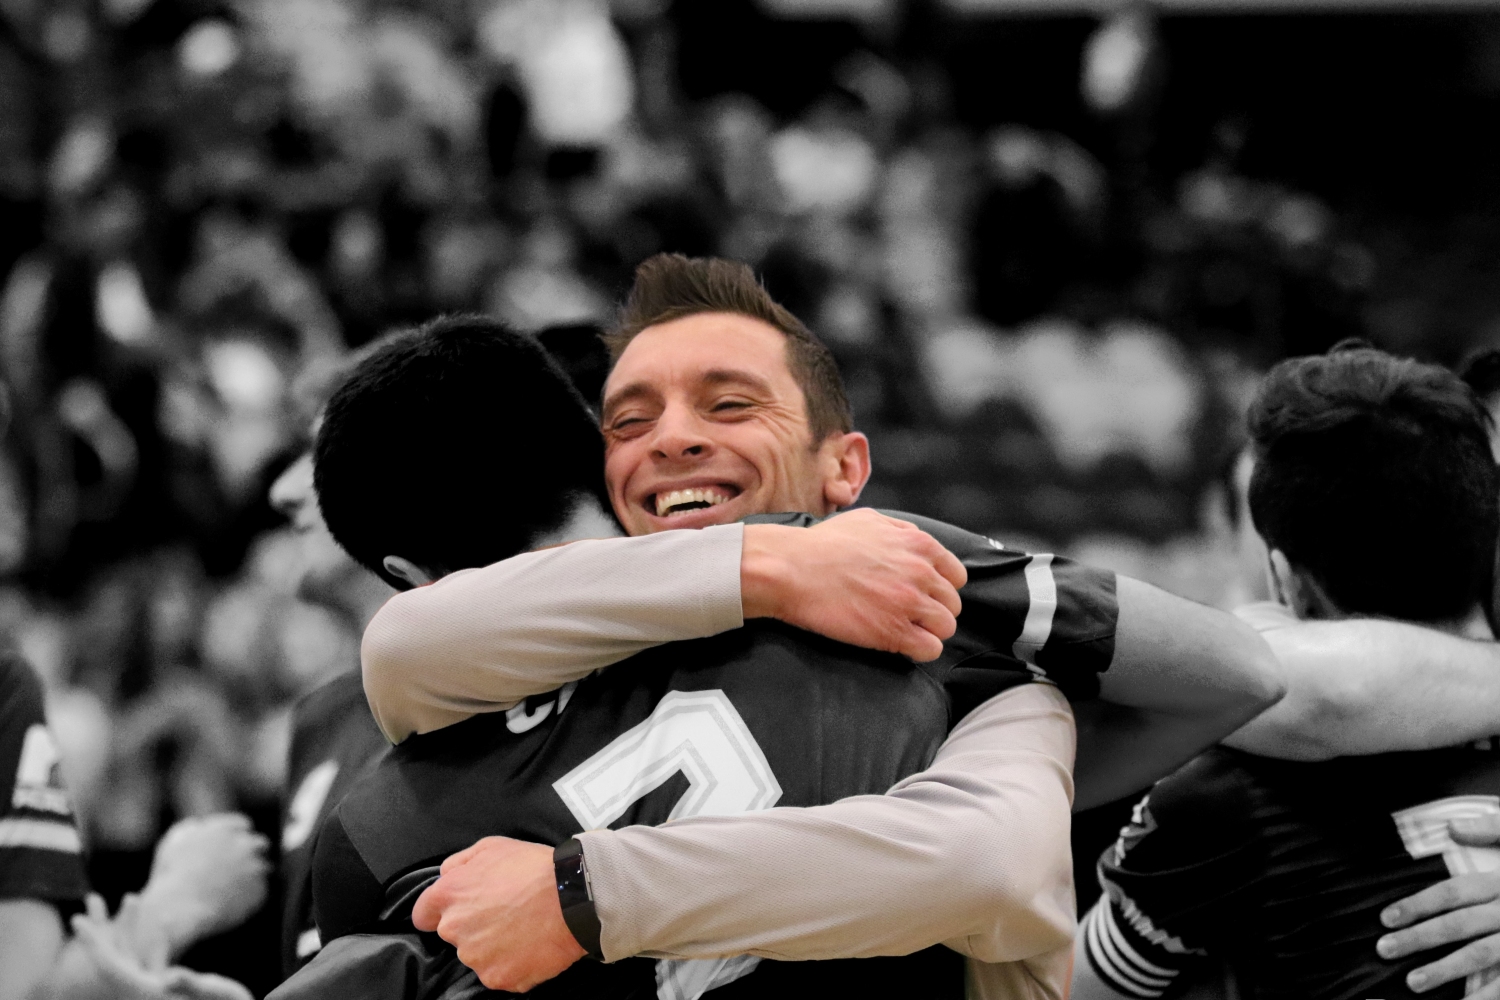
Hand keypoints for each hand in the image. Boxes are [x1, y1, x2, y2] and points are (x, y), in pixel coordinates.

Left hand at [61, 895, 252, 999]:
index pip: (109, 964)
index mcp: (145, 992)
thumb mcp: (212, 994)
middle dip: (101, 929)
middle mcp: (142, 991)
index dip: (93, 942)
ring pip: (128, 953)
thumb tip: (169, 977)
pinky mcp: (162, 986)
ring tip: (130, 896)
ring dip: (124, 926)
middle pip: (113, 956)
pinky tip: (152, 919)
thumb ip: (188, 984)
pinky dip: (142, 936)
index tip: (76, 920)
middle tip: (89, 902)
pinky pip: (143, 957)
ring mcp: (150, 988)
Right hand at [137, 814, 270, 958]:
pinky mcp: (260, 890)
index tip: (229, 850)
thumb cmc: (172, 875)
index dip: (236, 838)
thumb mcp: (176, 841)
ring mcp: (256, 867)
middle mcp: (246, 843)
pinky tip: (229, 904)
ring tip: (229, 891)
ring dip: (251, 876)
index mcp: (227, 828)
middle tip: (236, 869)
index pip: (243, 826)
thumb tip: (204, 825)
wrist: (178, 908)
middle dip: (250, 854)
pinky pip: (259, 891)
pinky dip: (248, 897)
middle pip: (259, 844)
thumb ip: (195, 827)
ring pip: (262, 868)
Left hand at [412, 836, 584, 991]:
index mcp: (449, 895)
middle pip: (454, 935)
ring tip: (522, 927)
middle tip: (504, 912)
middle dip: (473, 925)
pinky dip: (513, 963)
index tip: (460, 909)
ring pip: (478, 955)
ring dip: (493, 945)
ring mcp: (476, 958)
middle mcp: (456, 929)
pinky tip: (530, 944)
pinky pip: (500, 973)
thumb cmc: (535, 868)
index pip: (424, 915)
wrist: (574, 897)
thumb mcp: (493, 846)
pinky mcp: (498, 978)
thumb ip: (460, 862)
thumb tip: (447, 875)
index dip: (440, 911)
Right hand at [741, 509, 965, 662]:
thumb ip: (900, 530)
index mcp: (918, 544)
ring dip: (929, 631)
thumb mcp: (868, 520)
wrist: (793, 569)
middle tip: (909, 616)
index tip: (923, 595)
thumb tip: (914, 541)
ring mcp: (909, 604)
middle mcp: (921, 573)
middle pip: (952, 604)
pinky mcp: (894, 632)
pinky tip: (902, 645)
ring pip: (946, 627)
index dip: (940, 588)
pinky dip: (920, 650)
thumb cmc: (823, 544)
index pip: (956, 576)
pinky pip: (931, 649)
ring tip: (906, 631)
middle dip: (933, 611)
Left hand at [1376, 815, 1499, 995]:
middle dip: (1419, 938)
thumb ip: (1492, 830)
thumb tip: (1453, 827)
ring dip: (1447, 970)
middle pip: (1459, 925)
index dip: (1417, 904)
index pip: (1452, 892)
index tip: (1386, 918)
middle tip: (1384, 949)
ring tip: (1414, 983)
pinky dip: (1488, 995)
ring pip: (1482, 956)